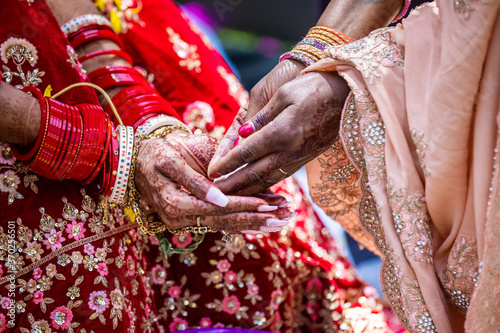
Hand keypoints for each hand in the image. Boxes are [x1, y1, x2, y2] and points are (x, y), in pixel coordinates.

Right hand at [135, 130, 291, 232]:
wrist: (136, 161)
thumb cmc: (153, 154)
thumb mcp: (169, 161)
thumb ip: (194, 181)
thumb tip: (219, 198)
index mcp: (176, 205)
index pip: (218, 209)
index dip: (244, 205)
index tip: (269, 203)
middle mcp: (183, 219)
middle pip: (226, 222)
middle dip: (258, 218)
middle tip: (285, 216)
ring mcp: (188, 220)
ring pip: (226, 225)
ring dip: (255, 223)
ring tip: (282, 220)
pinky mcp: (194, 216)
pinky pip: (221, 221)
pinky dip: (244, 221)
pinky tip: (264, 222)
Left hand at [208, 71, 349, 194]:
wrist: (347, 95)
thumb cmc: (313, 87)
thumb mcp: (283, 94)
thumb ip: (261, 117)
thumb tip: (242, 135)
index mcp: (282, 132)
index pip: (247, 152)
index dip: (227, 163)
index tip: (211, 172)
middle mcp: (290, 150)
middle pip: (255, 173)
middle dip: (233, 185)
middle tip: (215, 195)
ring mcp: (299, 157)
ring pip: (268, 179)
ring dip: (248, 190)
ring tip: (231, 197)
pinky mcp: (305, 159)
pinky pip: (281, 176)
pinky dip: (265, 185)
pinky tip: (255, 189)